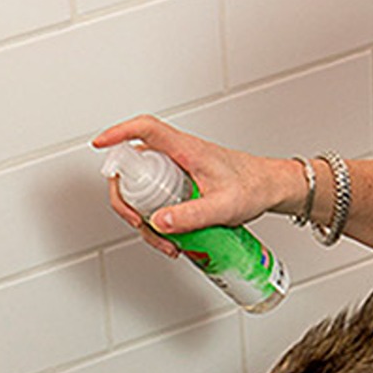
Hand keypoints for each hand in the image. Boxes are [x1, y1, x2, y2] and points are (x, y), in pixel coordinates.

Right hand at [94, 115, 308, 255]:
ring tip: (165, 242)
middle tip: (136, 222)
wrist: (271, 189)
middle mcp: (177, 156)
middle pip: (134, 168)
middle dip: (126, 199)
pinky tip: (172, 239)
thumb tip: (158, 222)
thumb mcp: (224, 206)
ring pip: (144, 190)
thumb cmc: (254, 187)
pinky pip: (157, 199)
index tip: (100, 145)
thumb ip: (192, 215)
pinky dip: (157, 221)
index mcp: (185, 150)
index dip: (119, 134)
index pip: (146, 130)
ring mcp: (178, 171)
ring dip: (144, 218)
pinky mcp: (181, 185)